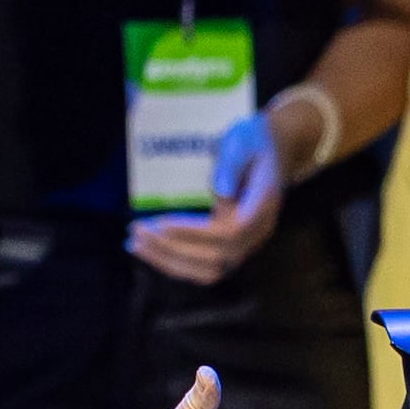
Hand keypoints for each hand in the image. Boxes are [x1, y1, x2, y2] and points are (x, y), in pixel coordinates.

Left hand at [130, 114, 287, 285]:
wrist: (275, 151)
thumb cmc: (254, 140)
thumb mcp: (244, 138)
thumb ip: (232, 162)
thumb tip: (219, 191)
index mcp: (263, 204)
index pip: (231, 231)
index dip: (194, 232)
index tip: (160, 222)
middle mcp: (257, 231)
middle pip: (216, 257)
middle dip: (171, 248)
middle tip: (135, 231)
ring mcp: (247, 244)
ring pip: (209, 270)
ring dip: (169, 261)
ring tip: (135, 245)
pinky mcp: (233, 248)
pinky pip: (205, 267)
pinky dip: (175, 263)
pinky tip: (150, 250)